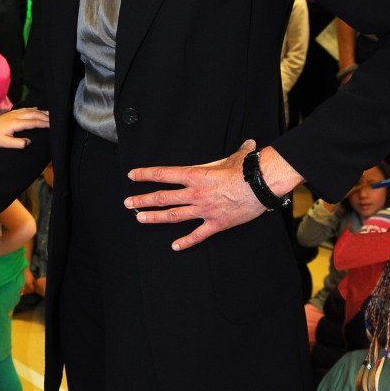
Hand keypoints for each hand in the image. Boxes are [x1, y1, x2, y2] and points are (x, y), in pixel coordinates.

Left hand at [0, 106, 48, 148]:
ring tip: (49, 113)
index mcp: (15, 123)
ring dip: (40, 111)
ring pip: (29, 110)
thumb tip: (29, 141)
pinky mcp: (11, 113)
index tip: (52, 125)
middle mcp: (16, 116)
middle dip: (44, 116)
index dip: (43, 123)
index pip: (33, 123)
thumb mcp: (5, 144)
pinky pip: (24, 108)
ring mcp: (13, 113)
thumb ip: (18, 143)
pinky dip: (32, 108)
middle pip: (33, 114)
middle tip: (54, 119)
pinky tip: (36, 108)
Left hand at [125, 141, 301, 251]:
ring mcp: (204, 210)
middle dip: (143, 200)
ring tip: (140, 218)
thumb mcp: (236, 157)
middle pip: (163, 197)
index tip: (132, 175)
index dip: (145, 174)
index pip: (163, 174)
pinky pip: (197, 235)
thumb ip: (237, 152)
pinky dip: (186, 242)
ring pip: (173, 216)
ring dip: (155, 217)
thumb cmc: (247, 169)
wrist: (261, 185)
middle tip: (128, 203)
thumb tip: (249, 144)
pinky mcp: (216, 224)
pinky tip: (175, 246)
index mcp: (195, 175)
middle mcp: (195, 193)